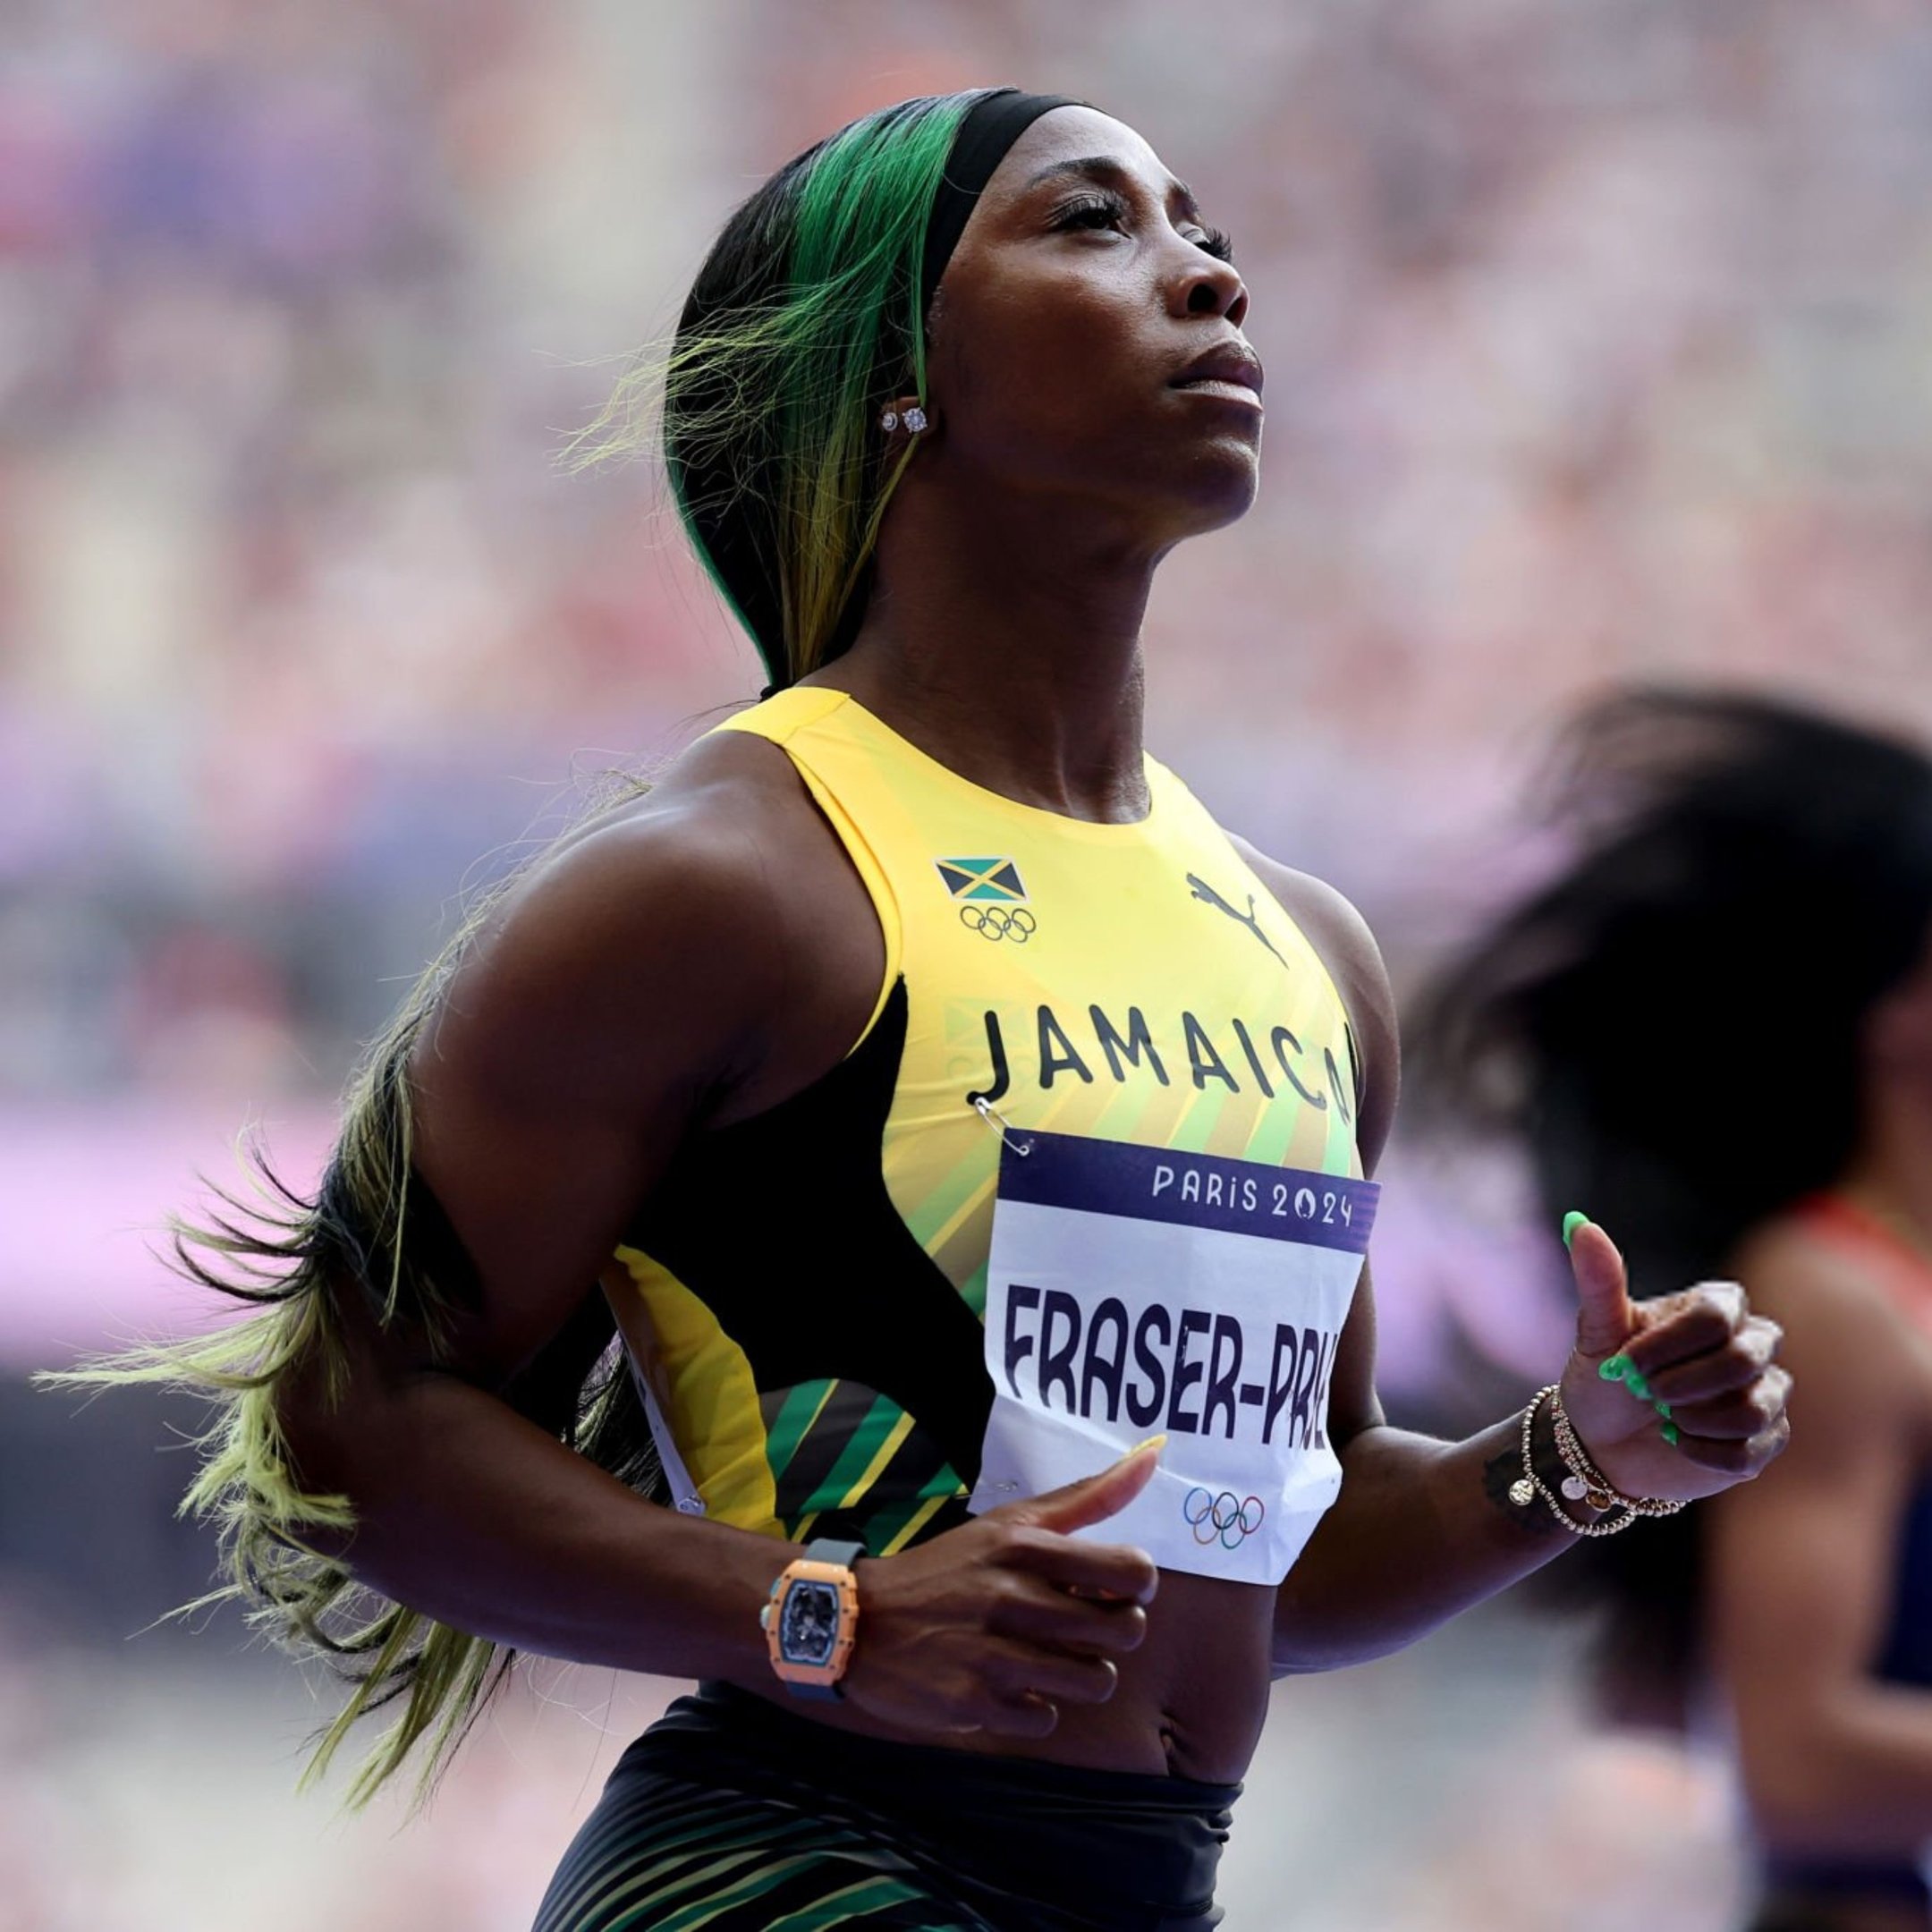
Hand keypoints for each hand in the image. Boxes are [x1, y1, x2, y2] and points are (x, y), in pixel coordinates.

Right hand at [840, 1442, 1160, 1738]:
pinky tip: (1008, 1684)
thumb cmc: (948, 1569)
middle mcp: (1012, 1599)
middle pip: (1124, 1631)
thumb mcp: (1009, 1523)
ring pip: (1095, 1680)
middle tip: (1081, 1626)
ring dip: (1080, 1673)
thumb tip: (1155, 1454)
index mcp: (1024, 1548)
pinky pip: (1046, 1718)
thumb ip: (1086, 1497)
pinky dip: (1034, 1706)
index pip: (1132, 1571)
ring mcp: (993, 1656)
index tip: (1113, 1588)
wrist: (858, 1621)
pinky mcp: (975, 1704)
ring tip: (1050, 1658)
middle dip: (1113, 1632)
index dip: (1137, 1584)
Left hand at [1557, 1217, 1790, 1503]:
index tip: (1627, 1364)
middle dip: (1684, 1385)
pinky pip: (1751, 1450)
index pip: (1714, 1317)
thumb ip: (1598, 1281)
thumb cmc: (1604, 1380)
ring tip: (1664, 1417)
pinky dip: (1702, 1452)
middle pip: (1743, 1360)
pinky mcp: (1767, 1437)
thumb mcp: (1597, 1333)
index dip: (1668, 1346)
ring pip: (1754, 1409)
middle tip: (1647, 1394)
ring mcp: (1765, 1390)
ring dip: (1694, 1420)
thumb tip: (1579, 1226)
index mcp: (1715, 1305)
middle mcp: (1752, 1341)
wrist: (1603, 1444)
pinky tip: (1678, 1441)